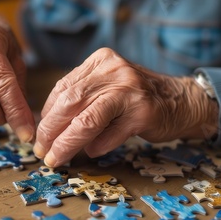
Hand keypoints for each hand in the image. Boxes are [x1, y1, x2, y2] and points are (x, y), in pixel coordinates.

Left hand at [34, 47, 217, 166]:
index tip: (38, 134)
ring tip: (56, 158)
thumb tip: (46, 126)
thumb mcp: (107, 87)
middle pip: (71, 103)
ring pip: (87, 119)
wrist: (182, 101)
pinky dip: (97, 146)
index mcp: (100, 61)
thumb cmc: (137, 97)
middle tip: (42, 150)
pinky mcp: (143, 112)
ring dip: (67, 143)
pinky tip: (91, 152)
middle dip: (50, 130)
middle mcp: (114, 70)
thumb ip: (81, 98)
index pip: (63, 88)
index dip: (47, 114)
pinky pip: (111, 134)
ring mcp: (130, 90)